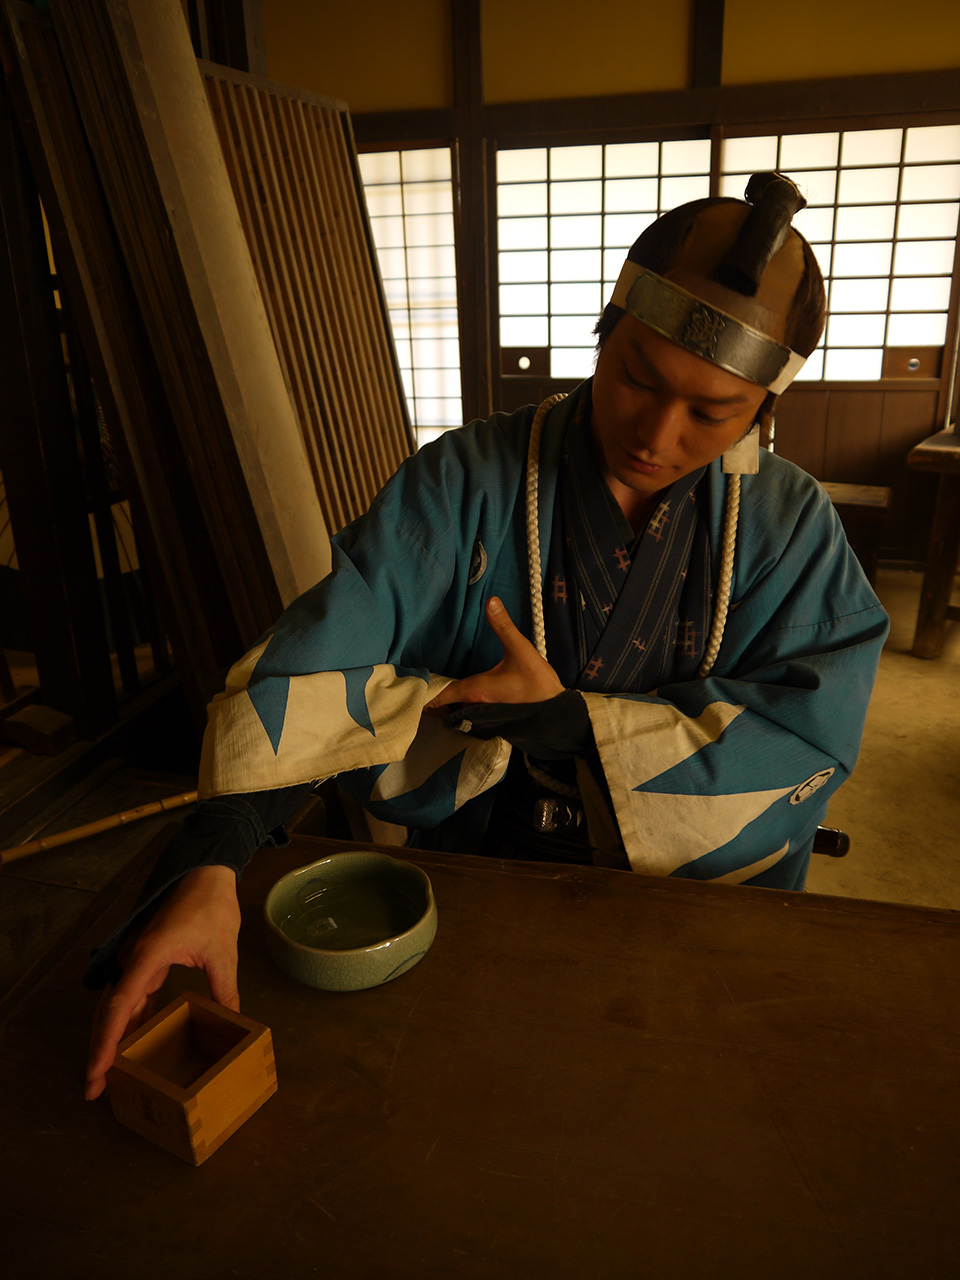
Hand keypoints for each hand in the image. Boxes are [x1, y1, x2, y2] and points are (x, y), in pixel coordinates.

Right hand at [85, 864, 240, 1100]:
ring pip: (118, 1003)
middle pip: (110, 1011)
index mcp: (148, 956)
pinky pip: (132, 993)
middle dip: (101, 1050)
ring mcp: (136, 956)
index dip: (106, 1044)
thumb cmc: (212, 905)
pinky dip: (129, 1018)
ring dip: (112, 1036)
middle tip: (95, 1088)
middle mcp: (134, 958)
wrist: (205, 870)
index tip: (97, 1073)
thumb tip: (232, 1023)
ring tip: (109, 1072)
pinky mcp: (145, 955)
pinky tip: (132, 1040)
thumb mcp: (222, 952)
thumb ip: (224, 990)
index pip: (120, 1008)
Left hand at [426, 597, 562, 710]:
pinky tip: (462, 701)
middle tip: (419, 688)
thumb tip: (491, 602)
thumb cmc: (538, 684)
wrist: (556, 715)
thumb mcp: (521, 650)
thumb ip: (504, 626)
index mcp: (475, 690)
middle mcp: (474, 706)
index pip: (439, 696)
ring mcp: (483, 717)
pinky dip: (459, 710)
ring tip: (436, 695)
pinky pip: (468, 717)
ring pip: (455, 712)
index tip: (411, 688)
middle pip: (443, 706)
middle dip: (432, 699)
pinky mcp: (493, 721)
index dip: (424, 692)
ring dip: (445, 706)